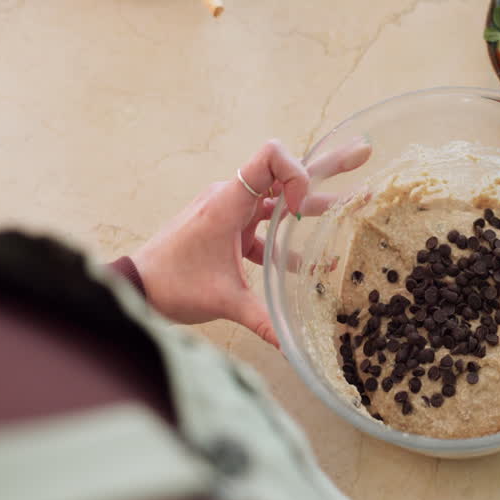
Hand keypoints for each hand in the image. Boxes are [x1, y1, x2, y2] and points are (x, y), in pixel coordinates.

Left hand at [132, 138, 371, 345]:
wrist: (136, 287)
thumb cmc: (172, 285)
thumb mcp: (223, 301)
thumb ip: (262, 320)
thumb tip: (292, 346)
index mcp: (227, 203)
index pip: (269, 158)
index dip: (297, 174)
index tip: (303, 209)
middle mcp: (230, 198)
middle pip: (283, 172)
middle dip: (324, 167)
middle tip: (363, 153)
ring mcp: (229, 211)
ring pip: (277, 201)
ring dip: (311, 208)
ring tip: (350, 207)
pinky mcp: (226, 226)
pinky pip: (263, 224)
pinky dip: (284, 238)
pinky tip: (306, 263)